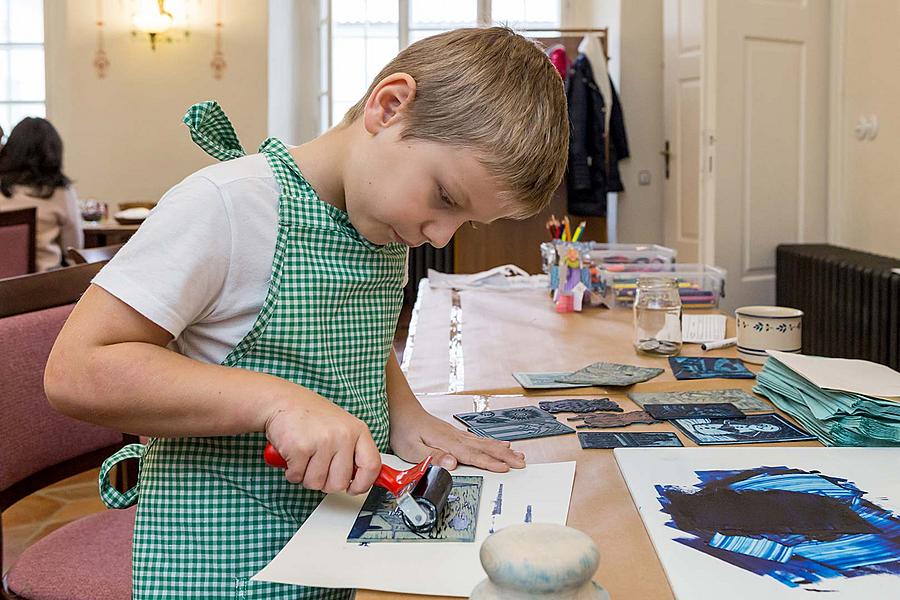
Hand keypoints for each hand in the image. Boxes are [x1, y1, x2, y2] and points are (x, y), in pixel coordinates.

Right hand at [264, 391, 380, 494]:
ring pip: (316, 483)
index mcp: (358, 430)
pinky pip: (297, 477)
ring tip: (304, 456)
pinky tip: (292, 454)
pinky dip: (291, 471)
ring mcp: (323, 441)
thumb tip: (359, 478)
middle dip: (325, 481)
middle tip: (317, 466)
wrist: (281, 400)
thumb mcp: (341, 427)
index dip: (363, 483)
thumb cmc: (310, 415)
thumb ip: (352, 451)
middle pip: (340, 482)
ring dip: (306, 476)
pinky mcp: (301, 448)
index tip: (354, 488)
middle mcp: (343, 435)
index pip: (372, 465)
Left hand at [390, 408, 525, 471]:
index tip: (505, 469)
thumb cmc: (405, 430)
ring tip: (517, 454)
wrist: (401, 410)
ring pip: (484, 442)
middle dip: (505, 456)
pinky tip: (497, 445)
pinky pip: (477, 439)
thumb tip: (452, 464)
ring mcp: (456, 434)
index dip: (490, 463)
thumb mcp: (412, 448)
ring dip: (502, 449)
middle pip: (485, 448)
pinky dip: (491, 443)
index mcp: (448, 442)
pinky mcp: (454, 434)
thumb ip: (433, 457)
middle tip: (522, 463)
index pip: (473, 455)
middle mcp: (456, 437)